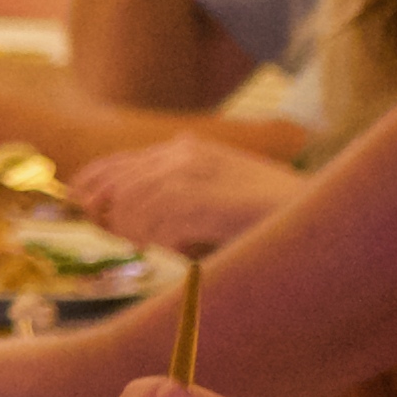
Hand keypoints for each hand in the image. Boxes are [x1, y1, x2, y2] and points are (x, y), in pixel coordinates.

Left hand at [65, 134, 302, 253]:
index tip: (80, 200)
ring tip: (153, 243)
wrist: (316, 215)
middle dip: (105, 207)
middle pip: (117, 181)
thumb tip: (126, 223)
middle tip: (111, 230)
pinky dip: (152, 237)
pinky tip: (168, 245)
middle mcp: (184, 155)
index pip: (121, 163)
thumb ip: (173, 205)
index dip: (96, 182)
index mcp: (189, 151)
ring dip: (131, 227)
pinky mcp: (196, 197)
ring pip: (129, 202)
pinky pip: (151, 221)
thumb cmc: (269, 218)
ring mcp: (189, 174)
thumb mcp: (215, 201)